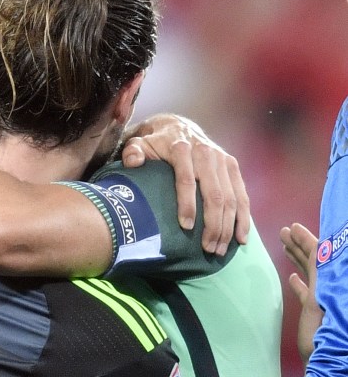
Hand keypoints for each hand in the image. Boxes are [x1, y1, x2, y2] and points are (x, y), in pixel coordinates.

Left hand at [122, 113, 249, 255]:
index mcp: (182, 147)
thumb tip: (134, 162)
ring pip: (231, 197)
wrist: (177, 126)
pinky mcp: (233, 166)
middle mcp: (206, 152)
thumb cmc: (154, 143)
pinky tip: (241, 238)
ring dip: (228, 226)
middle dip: (213, 224)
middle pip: (214, 193)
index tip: (185, 227)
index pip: (186, 179)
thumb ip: (133, 152)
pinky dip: (244, 218)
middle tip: (207, 249)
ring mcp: (223, 159)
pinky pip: (242, 194)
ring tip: (219, 250)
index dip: (187, 204)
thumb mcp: (139, 143)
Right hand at [280, 222, 322, 366]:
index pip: (318, 253)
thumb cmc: (324, 333)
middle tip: (284, 231)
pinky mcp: (313, 311)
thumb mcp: (318, 303)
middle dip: (299, 244)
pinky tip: (292, 277)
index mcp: (328, 281)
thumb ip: (315, 282)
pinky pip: (306, 292)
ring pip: (309, 272)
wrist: (328, 359)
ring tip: (284, 244)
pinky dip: (299, 283)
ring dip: (297, 257)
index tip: (293, 227)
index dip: (306, 238)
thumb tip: (310, 261)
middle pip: (313, 259)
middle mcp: (325, 286)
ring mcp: (320, 298)